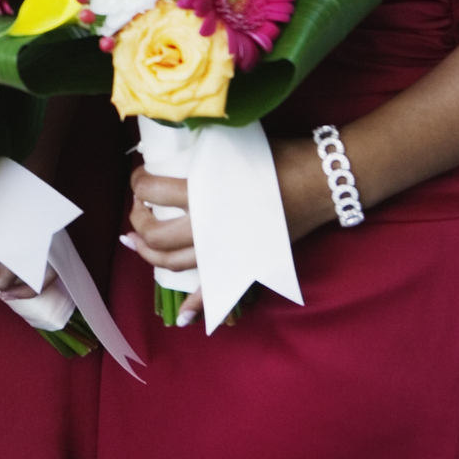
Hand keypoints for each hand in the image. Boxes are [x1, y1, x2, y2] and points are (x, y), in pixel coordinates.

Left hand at [123, 135, 335, 323]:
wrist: (321, 182)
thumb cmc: (278, 158)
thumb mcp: (231, 146)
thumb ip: (199, 150)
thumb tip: (170, 141)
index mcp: (204, 194)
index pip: (152, 192)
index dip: (138, 183)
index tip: (140, 176)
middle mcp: (209, 228)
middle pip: (157, 235)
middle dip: (138, 220)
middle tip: (139, 206)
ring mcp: (225, 252)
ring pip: (174, 264)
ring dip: (149, 254)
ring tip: (137, 242)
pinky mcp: (242, 265)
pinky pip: (216, 293)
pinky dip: (199, 307)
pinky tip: (184, 317)